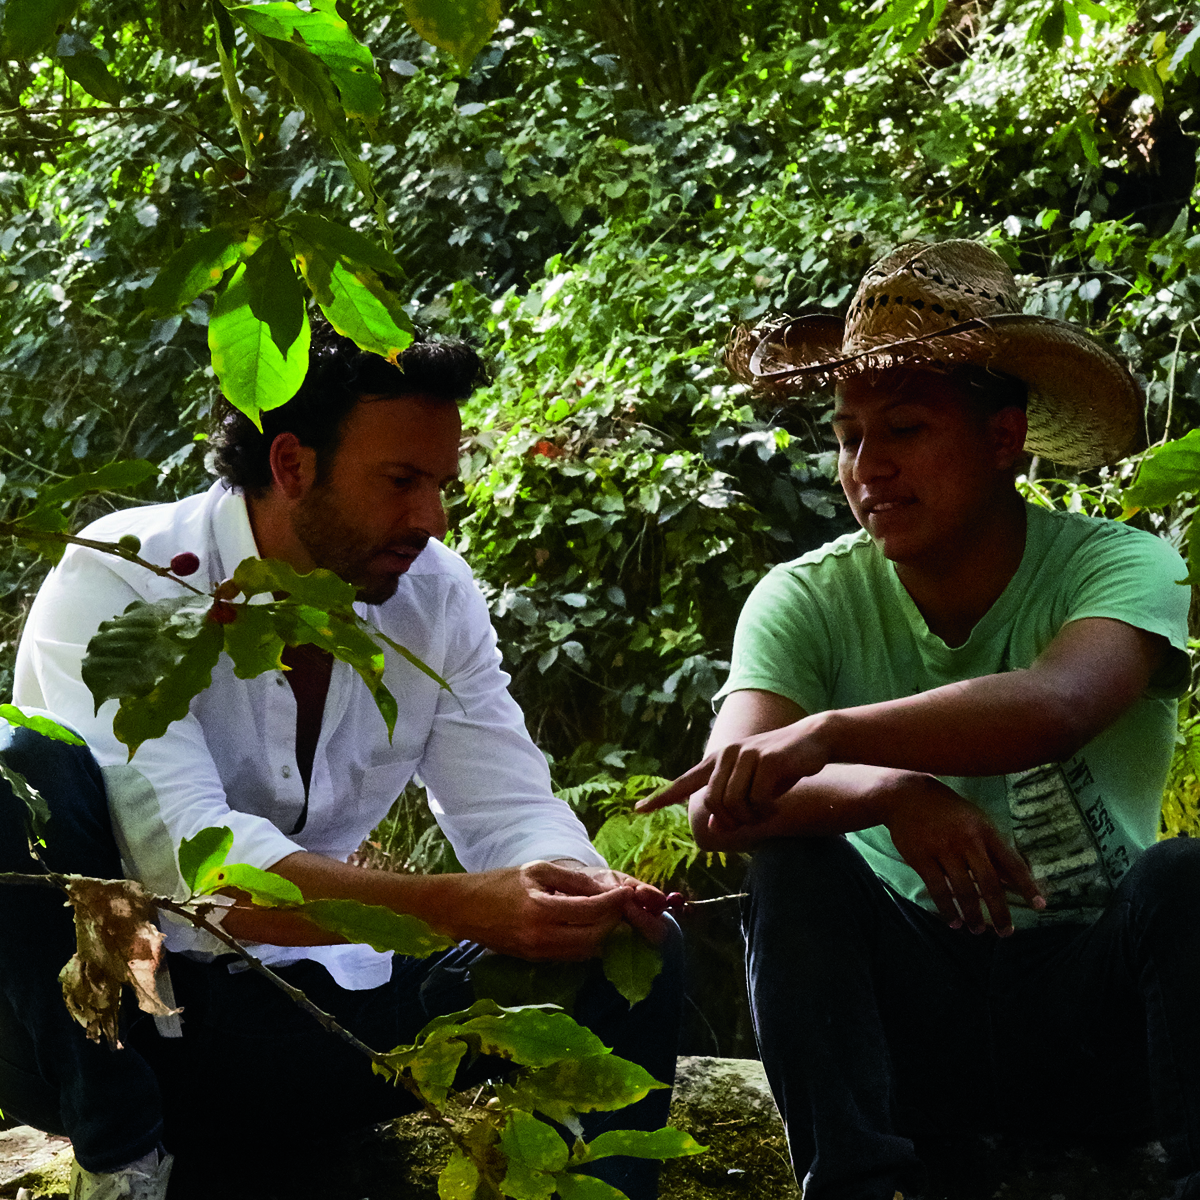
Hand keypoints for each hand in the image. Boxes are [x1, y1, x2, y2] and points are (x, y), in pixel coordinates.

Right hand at [438, 860, 666, 960]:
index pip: (592, 911)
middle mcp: (542, 937)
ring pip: (586, 952)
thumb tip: (605, 890)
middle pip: (594, 938)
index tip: (627, 892)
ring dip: (603, 936)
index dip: (615, 903)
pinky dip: (586, 944)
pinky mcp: (535, 960)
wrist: (463, 908)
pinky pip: (571, 956)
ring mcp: (538, 952)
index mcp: (541, 908)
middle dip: (613, 922)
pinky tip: (590, 928)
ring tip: (610, 917)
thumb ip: (572, 880)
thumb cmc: (500, 883)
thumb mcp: (537, 870)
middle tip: (622, 906)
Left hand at [636, 716, 831, 831]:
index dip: (662, 798)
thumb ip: (731, 805)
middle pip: (715, 804)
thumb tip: (714, 827)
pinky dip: (766, 810)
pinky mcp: (766, 760)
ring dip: (752, 816)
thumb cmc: (781, 767)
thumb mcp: (753, 787)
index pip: (684, 782)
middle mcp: (727, 755)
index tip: (639, 809)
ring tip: (768, 809)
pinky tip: (777, 803)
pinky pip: (757, 800)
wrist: (813, 740)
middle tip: (754, 820)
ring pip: (734, 804)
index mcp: (718, 760)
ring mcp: (745, 755)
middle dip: (734, 820)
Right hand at [880, 775, 1044, 935]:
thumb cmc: (946, 808)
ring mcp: (943, 850)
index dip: (1027, 886)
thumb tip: (1011, 878)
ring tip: (977, 930)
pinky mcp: (921, 858)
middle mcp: (967, 841)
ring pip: (964, 890)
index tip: (1040, 906)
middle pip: (989, 883)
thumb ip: (991, 847)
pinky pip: (938, 890)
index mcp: (985, 830)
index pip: (1012, 862)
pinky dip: (948, 909)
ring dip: (973, 915)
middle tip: (1006, 932)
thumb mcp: (974, 819)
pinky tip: (954, 922)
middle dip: (999, 912)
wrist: (905, 795)